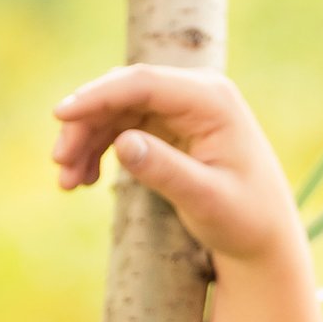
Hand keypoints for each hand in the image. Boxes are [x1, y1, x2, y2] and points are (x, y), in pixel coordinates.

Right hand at [50, 64, 305, 268]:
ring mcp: (180, 110)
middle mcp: (196, 95)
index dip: (98, 95)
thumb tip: (123, 142)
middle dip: (85, 124)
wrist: (263, 239)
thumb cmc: (244, 220)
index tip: (60, 115)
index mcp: (212, 100)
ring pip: (117, 111)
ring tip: (67, 183)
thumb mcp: (206, 200)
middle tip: (59, 163)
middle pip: (124, 93)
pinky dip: (98, 150)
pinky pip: (122, 127)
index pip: (144, 83)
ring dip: (86, 141)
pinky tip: (84, 180)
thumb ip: (167, 171)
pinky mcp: (169, 128)